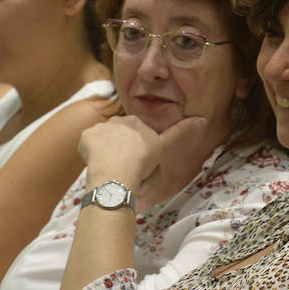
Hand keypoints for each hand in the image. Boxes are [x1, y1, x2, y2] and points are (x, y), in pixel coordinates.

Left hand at [79, 114, 207, 207]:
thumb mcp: (163, 146)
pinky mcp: (87, 136)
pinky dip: (90, 155)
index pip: (135, 134)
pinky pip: (87, 146)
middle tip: (123, 166)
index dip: (135, 149)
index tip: (135, 161)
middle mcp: (118, 120)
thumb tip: (202, 119)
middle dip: (119, 148)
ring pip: (101, 141)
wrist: (119, 170)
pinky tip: (97, 164)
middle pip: (117, 136)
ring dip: (104, 152)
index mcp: (137, 122)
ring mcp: (101, 127)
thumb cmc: (143, 162)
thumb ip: (179, 132)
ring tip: (111, 167)